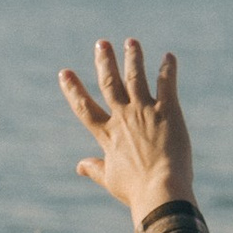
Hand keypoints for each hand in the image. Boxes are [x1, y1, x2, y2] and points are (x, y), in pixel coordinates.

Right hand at [61, 38, 194, 216]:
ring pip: (136, 77)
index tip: (64, 72)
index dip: (73, 89)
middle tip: (101, 44)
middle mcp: (123, 118)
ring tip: (131, 42)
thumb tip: (79, 166)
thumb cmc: (135, 190)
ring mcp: (144, 112)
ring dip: (133, 58)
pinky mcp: (167, 111)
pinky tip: (168, 57)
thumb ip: (94, 169)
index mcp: (107, 135)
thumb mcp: (110, 180)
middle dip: (104, 62)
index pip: (84, 107)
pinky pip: (166, 84)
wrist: (160, 191)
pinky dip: (167, 69)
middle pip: (110, 84)